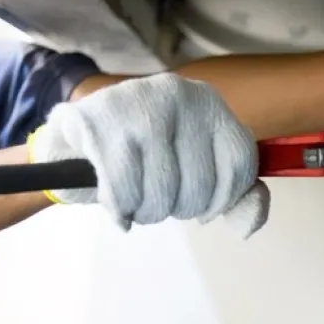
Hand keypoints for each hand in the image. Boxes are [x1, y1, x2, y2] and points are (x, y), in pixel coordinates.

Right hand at [27, 73, 269, 237]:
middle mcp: (180, 95)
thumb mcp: (198, 165)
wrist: (76, 133)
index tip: (205, 209)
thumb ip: (236, 196)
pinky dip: (121, 210)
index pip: (240, 163)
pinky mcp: (99, 122)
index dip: (224, 199)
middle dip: (179, 208)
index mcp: (209, 102)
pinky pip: (125, 192)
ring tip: (138, 200)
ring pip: (163, 193)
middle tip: (161, 199)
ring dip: (148, 212)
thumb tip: (247, 227)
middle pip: (201, 185)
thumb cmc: (145, 155)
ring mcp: (139, 104)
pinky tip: (118, 205)